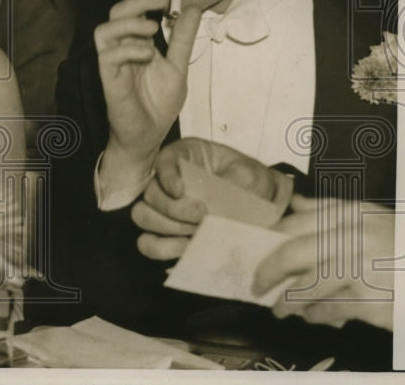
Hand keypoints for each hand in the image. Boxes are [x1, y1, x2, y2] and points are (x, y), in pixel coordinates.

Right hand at [94, 0, 201, 161]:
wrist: (148, 137)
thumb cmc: (158, 104)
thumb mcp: (178, 66)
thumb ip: (183, 39)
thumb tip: (192, 7)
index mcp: (136, 42)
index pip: (133, 9)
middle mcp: (120, 48)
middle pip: (116, 12)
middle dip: (137, 0)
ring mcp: (111, 62)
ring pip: (104, 28)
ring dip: (129, 23)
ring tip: (152, 29)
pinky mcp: (106, 78)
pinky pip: (108, 54)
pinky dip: (129, 48)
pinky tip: (147, 54)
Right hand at [132, 137, 292, 259]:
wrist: (262, 207)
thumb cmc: (251, 182)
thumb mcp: (249, 174)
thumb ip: (235, 180)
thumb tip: (216, 200)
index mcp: (185, 157)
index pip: (164, 161)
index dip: (166, 176)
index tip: (180, 191)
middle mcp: (168, 180)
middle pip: (149, 193)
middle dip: (173, 209)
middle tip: (201, 216)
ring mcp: (164, 208)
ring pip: (143, 216)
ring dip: (168, 228)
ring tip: (196, 233)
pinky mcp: (167, 234)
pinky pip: (148, 243)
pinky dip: (163, 248)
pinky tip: (186, 247)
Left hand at [252, 195, 394, 330]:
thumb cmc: (401, 246)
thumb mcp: (370, 219)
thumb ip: (330, 211)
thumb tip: (295, 203)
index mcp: (351, 214)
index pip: (296, 223)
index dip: (268, 238)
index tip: (254, 249)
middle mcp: (353, 238)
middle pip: (292, 253)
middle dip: (268, 271)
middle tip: (256, 284)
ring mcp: (360, 270)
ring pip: (307, 286)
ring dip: (288, 302)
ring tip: (280, 309)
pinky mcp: (369, 300)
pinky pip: (330, 309)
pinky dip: (316, 315)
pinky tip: (312, 316)